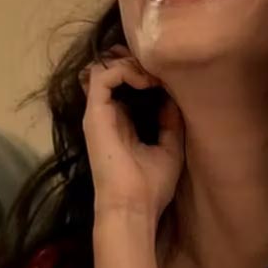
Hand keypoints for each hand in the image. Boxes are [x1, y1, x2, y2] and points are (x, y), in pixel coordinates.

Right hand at [81, 57, 182, 222]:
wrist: (133, 206)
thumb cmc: (151, 186)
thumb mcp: (170, 147)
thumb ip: (170, 121)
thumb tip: (172, 96)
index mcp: (121, 123)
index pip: (123, 84)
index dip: (142, 71)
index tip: (167, 74)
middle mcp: (107, 114)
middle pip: (109, 70)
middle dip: (134, 61)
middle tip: (159, 67)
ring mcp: (98, 113)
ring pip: (103, 67)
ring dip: (130, 63)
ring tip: (153, 75)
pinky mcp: (95, 113)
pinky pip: (102, 76)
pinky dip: (125, 70)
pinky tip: (147, 82)